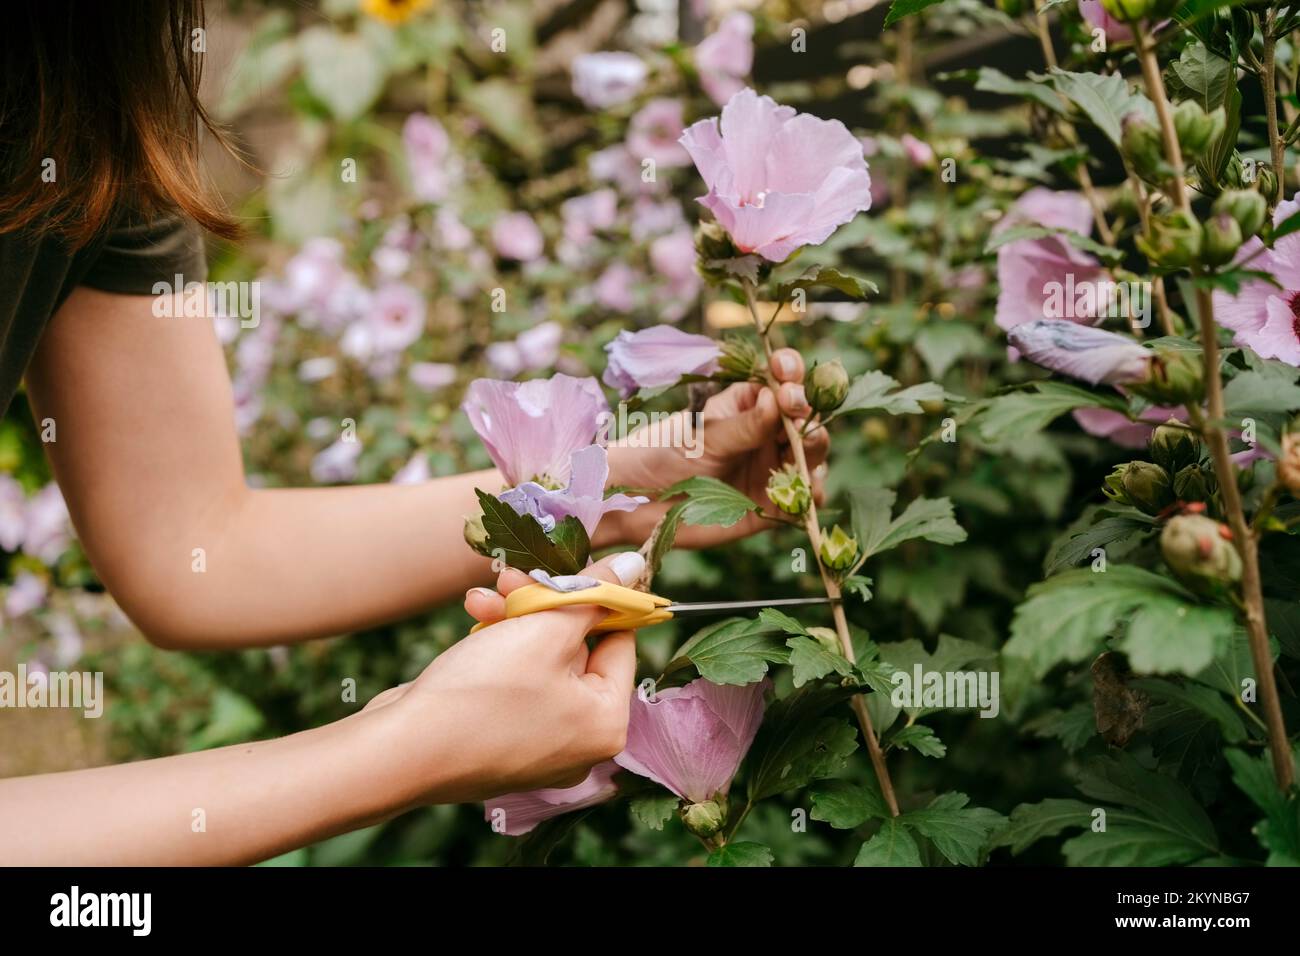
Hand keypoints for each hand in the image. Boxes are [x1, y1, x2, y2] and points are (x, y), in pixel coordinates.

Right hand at [366, 552, 644, 802]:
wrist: (400, 749)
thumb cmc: (482, 692)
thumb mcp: (545, 628)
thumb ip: (594, 594)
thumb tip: (635, 566)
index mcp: (607, 724)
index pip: (620, 641)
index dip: (593, 598)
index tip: (565, 569)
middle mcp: (580, 743)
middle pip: (575, 649)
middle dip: (540, 606)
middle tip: (512, 578)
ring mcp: (538, 747)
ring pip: (539, 661)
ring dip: (512, 622)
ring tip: (479, 601)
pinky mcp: (501, 742)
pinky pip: (513, 685)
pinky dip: (495, 652)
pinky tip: (471, 625)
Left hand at [604, 348, 828, 547]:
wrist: (643, 502)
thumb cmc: (667, 454)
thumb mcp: (705, 436)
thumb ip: (743, 424)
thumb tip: (778, 400)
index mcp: (751, 403)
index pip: (782, 379)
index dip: (791, 372)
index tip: (785, 372)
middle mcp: (769, 433)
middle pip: (805, 416)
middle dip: (806, 412)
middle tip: (794, 410)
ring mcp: (774, 467)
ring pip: (812, 454)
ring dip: (814, 448)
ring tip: (800, 448)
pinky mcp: (774, 504)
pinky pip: (804, 498)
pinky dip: (810, 492)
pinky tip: (802, 488)